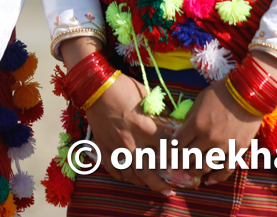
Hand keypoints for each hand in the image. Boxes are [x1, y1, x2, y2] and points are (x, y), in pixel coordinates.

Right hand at [60, 39, 170, 195]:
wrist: (95, 85)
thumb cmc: (122, 87)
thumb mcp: (146, 96)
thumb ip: (158, 112)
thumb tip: (169, 121)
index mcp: (145, 127)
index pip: (166, 149)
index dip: (176, 159)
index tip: (181, 164)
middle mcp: (131, 141)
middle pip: (148, 171)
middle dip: (160, 184)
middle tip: (169, 191)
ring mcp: (115, 146)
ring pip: (130, 174)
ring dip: (141, 182)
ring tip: (149, 185)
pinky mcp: (102, 146)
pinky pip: (112, 167)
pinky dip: (120, 175)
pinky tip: (127, 176)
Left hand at [174, 52, 276, 184]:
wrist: (248, 94)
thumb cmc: (220, 93)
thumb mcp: (198, 102)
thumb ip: (189, 120)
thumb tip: (180, 135)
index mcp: (195, 124)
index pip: (176, 145)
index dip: (168, 153)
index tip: (166, 157)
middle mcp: (208, 138)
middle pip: (187, 158)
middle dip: (179, 163)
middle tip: (176, 165)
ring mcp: (224, 146)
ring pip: (204, 167)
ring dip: (194, 171)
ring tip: (190, 171)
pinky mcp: (238, 150)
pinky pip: (225, 170)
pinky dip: (216, 177)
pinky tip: (209, 180)